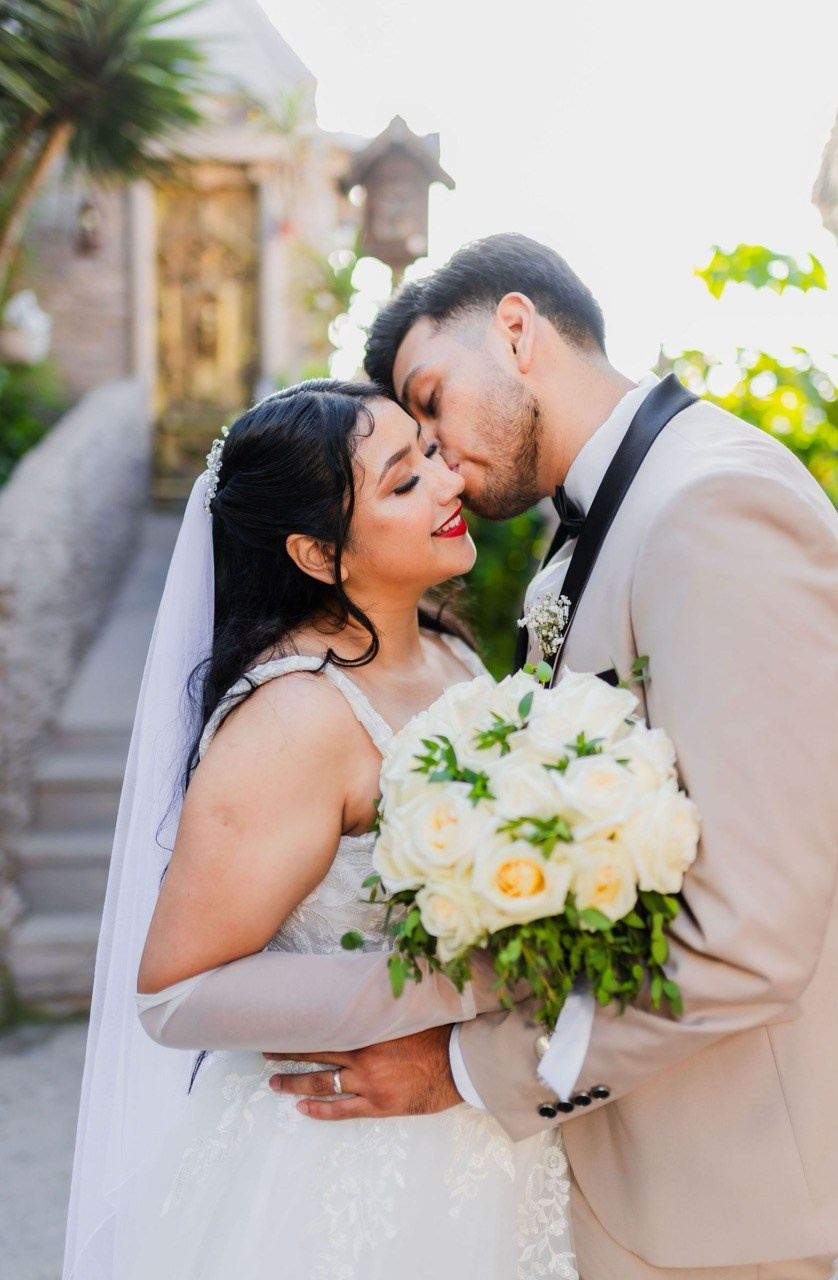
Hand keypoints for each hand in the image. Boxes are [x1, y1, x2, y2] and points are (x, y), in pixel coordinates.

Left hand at [263, 1025, 461, 1120]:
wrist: (460, 1064)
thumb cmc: (437, 1034)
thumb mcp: (406, 1013)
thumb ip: (381, 1007)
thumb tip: (363, 986)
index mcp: (368, 1031)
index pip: (324, 1028)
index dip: (300, 1029)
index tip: (279, 1025)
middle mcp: (363, 1057)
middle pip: (316, 1055)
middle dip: (288, 1054)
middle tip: (265, 1052)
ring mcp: (369, 1084)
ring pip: (322, 1083)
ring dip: (295, 1083)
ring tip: (274, 1082)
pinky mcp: (379, 1105)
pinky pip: (341, 1110)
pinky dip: (319, 1109)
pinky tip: (302, 1108)